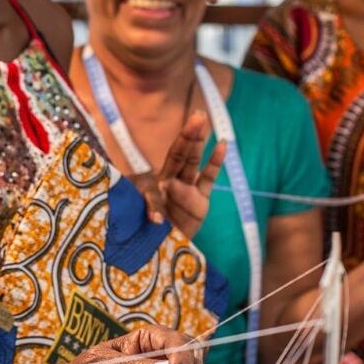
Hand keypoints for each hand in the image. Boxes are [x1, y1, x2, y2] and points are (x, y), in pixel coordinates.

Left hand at [128, 111, 226, 235]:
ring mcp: (187, 190)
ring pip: (193, 162)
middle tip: (197, 115)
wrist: (158, 247)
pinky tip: (222, 145)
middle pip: (179, 155)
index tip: (159, 202)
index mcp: (153, 183)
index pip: (157, 178)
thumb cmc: (144, 231)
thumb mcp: (140, 219)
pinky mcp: (201, 201)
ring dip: (197, 143)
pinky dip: (215, 163)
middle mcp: (171, 182)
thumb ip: (150, 215)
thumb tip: (158, 217)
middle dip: (188, 136)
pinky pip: (209, 179)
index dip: (156, 193)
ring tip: (201, 121)